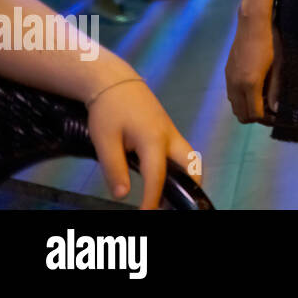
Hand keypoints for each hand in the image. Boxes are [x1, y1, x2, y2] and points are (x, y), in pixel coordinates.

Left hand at [87, 79, 196, 209]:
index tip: (146, 214)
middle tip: (179, 205)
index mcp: (154, 139)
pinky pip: (182, 152)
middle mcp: (170, 136)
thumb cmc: (108, 110)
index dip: (153, 199)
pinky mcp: (168, 130)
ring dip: (189, 177)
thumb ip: (114, 168)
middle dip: (192, 187)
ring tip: (174, 196)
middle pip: (192, 165)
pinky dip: (181, 168)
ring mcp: (172, 132)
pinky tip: (166, 178)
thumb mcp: (104, 141)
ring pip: (190, 158)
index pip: (158, 176)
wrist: (115, 82)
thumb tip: (122, 195)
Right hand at [225, 15, 281, 123]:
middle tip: (270, 111)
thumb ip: (275, 90)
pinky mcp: (227, 72)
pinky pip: (231, 95)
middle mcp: (235, 85)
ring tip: (263, 100)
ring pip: (235, 106)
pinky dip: (241, 99)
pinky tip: (254, 89)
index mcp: (249, 84)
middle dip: (256, 117)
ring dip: (247, 109)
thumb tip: (276, 110)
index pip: (254, 115)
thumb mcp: (278, 66)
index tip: (277, 116)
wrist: (253, 23)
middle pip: (242, 115)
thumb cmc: (271, 42)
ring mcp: (229, 79)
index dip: (266, 119)